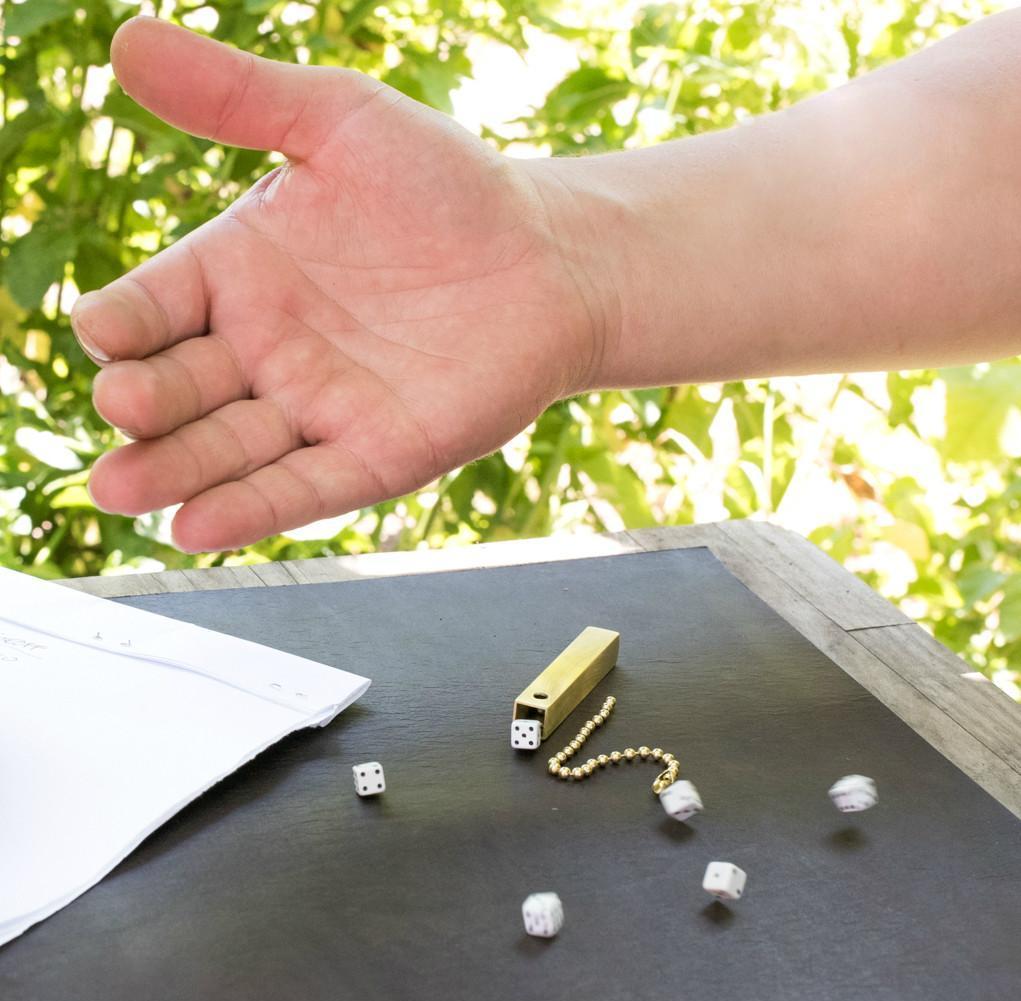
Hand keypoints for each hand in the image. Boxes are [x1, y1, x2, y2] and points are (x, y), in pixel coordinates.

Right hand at [74, 17, 604, 551]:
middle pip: (183, 387)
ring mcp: (318, 406)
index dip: (125, 321)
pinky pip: (305, 486)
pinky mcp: (374, 454)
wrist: (545, 258)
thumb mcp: (343, 123)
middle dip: (145, 405)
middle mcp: (266, 348)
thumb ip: (239, 96)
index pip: (158, 304)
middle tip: (121, 409)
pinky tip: (199, 529)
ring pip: (230, 449)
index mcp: (242, 272)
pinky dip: (254, 509)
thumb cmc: (448, 189)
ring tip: (120, 491)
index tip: (101, 331)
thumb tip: (125, 40)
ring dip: (176, 471)